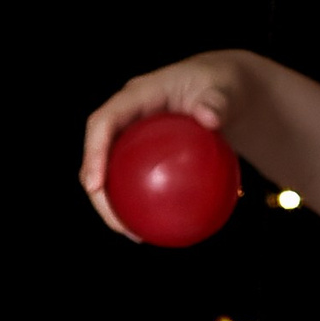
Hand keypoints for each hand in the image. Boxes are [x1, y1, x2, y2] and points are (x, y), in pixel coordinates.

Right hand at [80, 52, 247, 242]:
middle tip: (116, 223)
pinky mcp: (144, 153)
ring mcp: (134, 135)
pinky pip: (135, 180)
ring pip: (110, 172)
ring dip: (113, 205)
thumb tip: (209, 118)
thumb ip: (216, 102)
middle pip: (97, 153)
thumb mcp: (224, 89)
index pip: (103, 122)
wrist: (227, 91)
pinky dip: (140, 205)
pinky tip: (155, 229)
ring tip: (132, 234)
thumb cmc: (224, 86)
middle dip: (96, 190)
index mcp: (136, 95)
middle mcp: (128, 115)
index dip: (93, 152)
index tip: (95, 185)